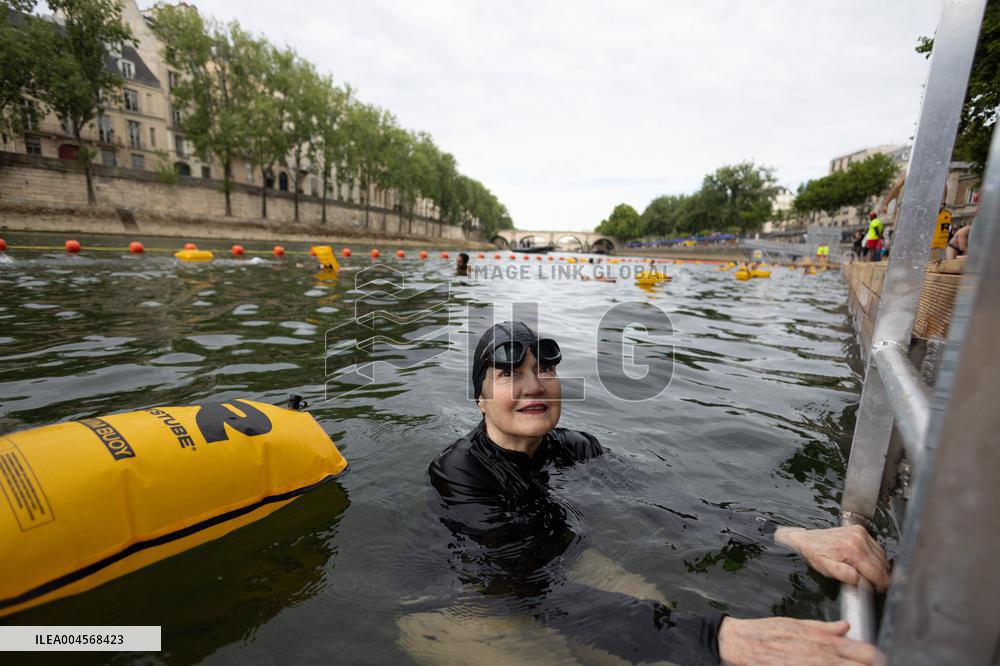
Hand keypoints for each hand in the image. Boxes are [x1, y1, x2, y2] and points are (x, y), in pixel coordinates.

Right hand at [718, 617, 884, 664]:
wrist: (742, 644)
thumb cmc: (767, 633)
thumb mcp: (797, 624)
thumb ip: (824, 628)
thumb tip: (846, 627)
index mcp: (825, 641)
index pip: (868, 653)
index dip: (878, 658)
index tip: (878, 660)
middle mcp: (825, 659)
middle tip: (870, 665)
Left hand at [774, 525, 889, 591]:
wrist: (806, 539)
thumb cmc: (815, 555)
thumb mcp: (825, 569)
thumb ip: (842, 574)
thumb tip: (858, 579)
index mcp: (852, 550)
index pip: (877, 572)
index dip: (880, 584)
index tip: (878, 590)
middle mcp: (859, 539)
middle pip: (882, 564)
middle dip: (881, 577)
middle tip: (873, 585)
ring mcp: (861, 533)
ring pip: (882, 556)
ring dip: (879, 567)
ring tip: (868, 574)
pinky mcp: (860, 530)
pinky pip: (877, 547)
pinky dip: (875, 557)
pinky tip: (866, 562)